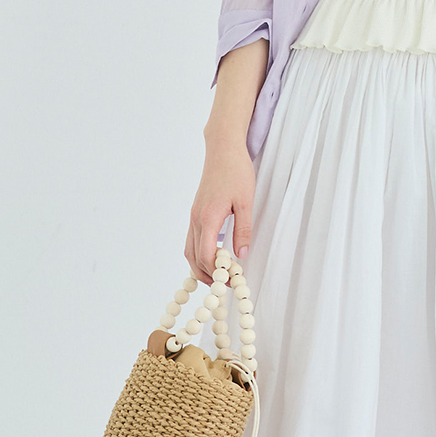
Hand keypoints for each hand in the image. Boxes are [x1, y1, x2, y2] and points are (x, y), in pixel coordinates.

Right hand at [185, 136, 255, 284]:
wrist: (223, 150)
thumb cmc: (236, 172)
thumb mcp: (246, 202)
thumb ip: (243, 230)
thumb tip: (241, 255)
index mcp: (208, 218)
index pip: (207, 256)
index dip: (218, 273)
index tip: (232, 281)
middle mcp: (196, 219)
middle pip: (194, 257)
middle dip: (207, 275)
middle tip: (223, 286)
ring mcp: (193, 216)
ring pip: (189, 250)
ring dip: (200, 266)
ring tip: (216, 277)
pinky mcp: (196, 212)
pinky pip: (192, 240)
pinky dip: (198, 254)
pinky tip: (212, 257)